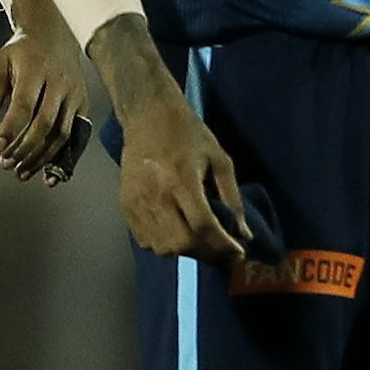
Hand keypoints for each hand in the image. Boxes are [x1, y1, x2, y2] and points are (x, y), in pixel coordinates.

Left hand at [0, 0, 87, 183]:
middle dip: (25, 147)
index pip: (25, 104)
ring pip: (61, 134)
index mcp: (37, 71)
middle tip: (6, 163)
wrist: (55, 38)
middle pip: (45, 123)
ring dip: (41, 157)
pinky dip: (63, 159)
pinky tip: (49, 175)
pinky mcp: (83, 108)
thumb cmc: (23, 53)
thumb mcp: (0, 62)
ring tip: (21, 172)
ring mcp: (75, 97)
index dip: (12, 128)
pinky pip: (75, 138)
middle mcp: (60, 85)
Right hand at [118, 84, 250, 259]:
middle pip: (181, 243)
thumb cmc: (188, 134)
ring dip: (186, 252)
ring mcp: (137, 202)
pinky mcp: (125, 205)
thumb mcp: (220, 159)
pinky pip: (144, 241)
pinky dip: (164, 245)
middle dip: (206, 254)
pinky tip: (178, 233)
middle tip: (222, 251)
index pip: (202, 226)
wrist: (148, 115)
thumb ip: (232, 198)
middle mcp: (156, 195)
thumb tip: (244, 234)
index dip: (223, 246)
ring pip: (162, 248)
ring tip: (201, 242)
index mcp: (181, 180)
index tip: (238, 253)